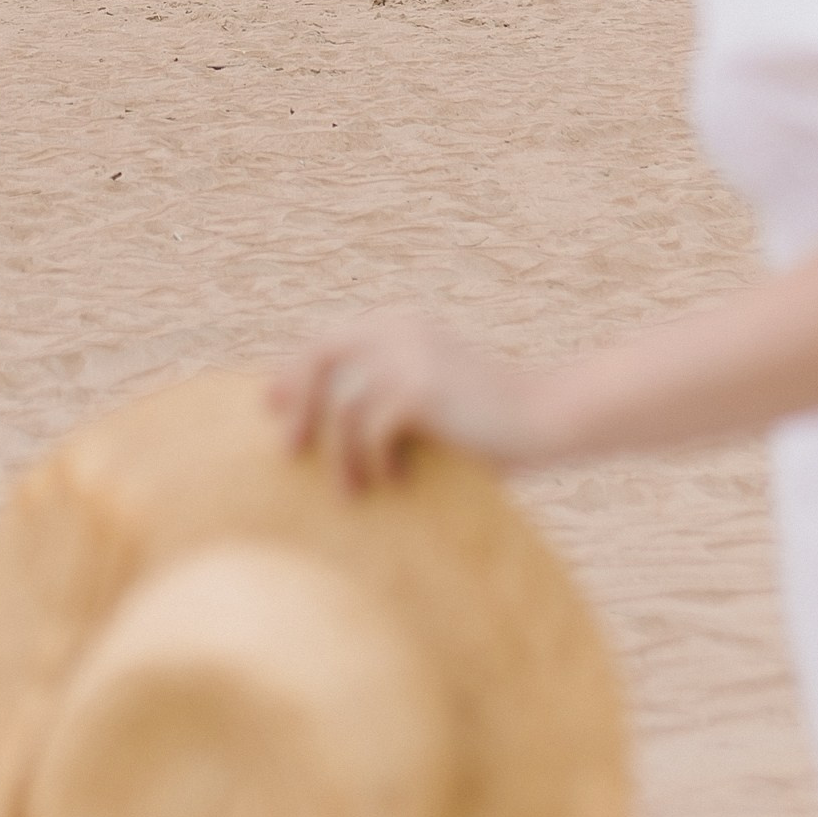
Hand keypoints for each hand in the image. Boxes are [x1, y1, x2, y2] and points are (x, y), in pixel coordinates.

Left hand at [271, 311, 544, 488]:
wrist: (546, 417)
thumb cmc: (486, 423)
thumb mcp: (425, 400)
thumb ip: (378, 400)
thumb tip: (314, 428)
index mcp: (397, 325)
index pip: (325, 341)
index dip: (293, 372)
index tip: (271, 406)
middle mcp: (398, 329)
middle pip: (319, 358)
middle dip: (298, 405)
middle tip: (288, 450)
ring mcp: (410, 354)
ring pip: (341, 403)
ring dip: (338, 455)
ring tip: (350, 491)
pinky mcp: (423, 387)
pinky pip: (371, 428)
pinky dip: (375, 461)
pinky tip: (395, 482)